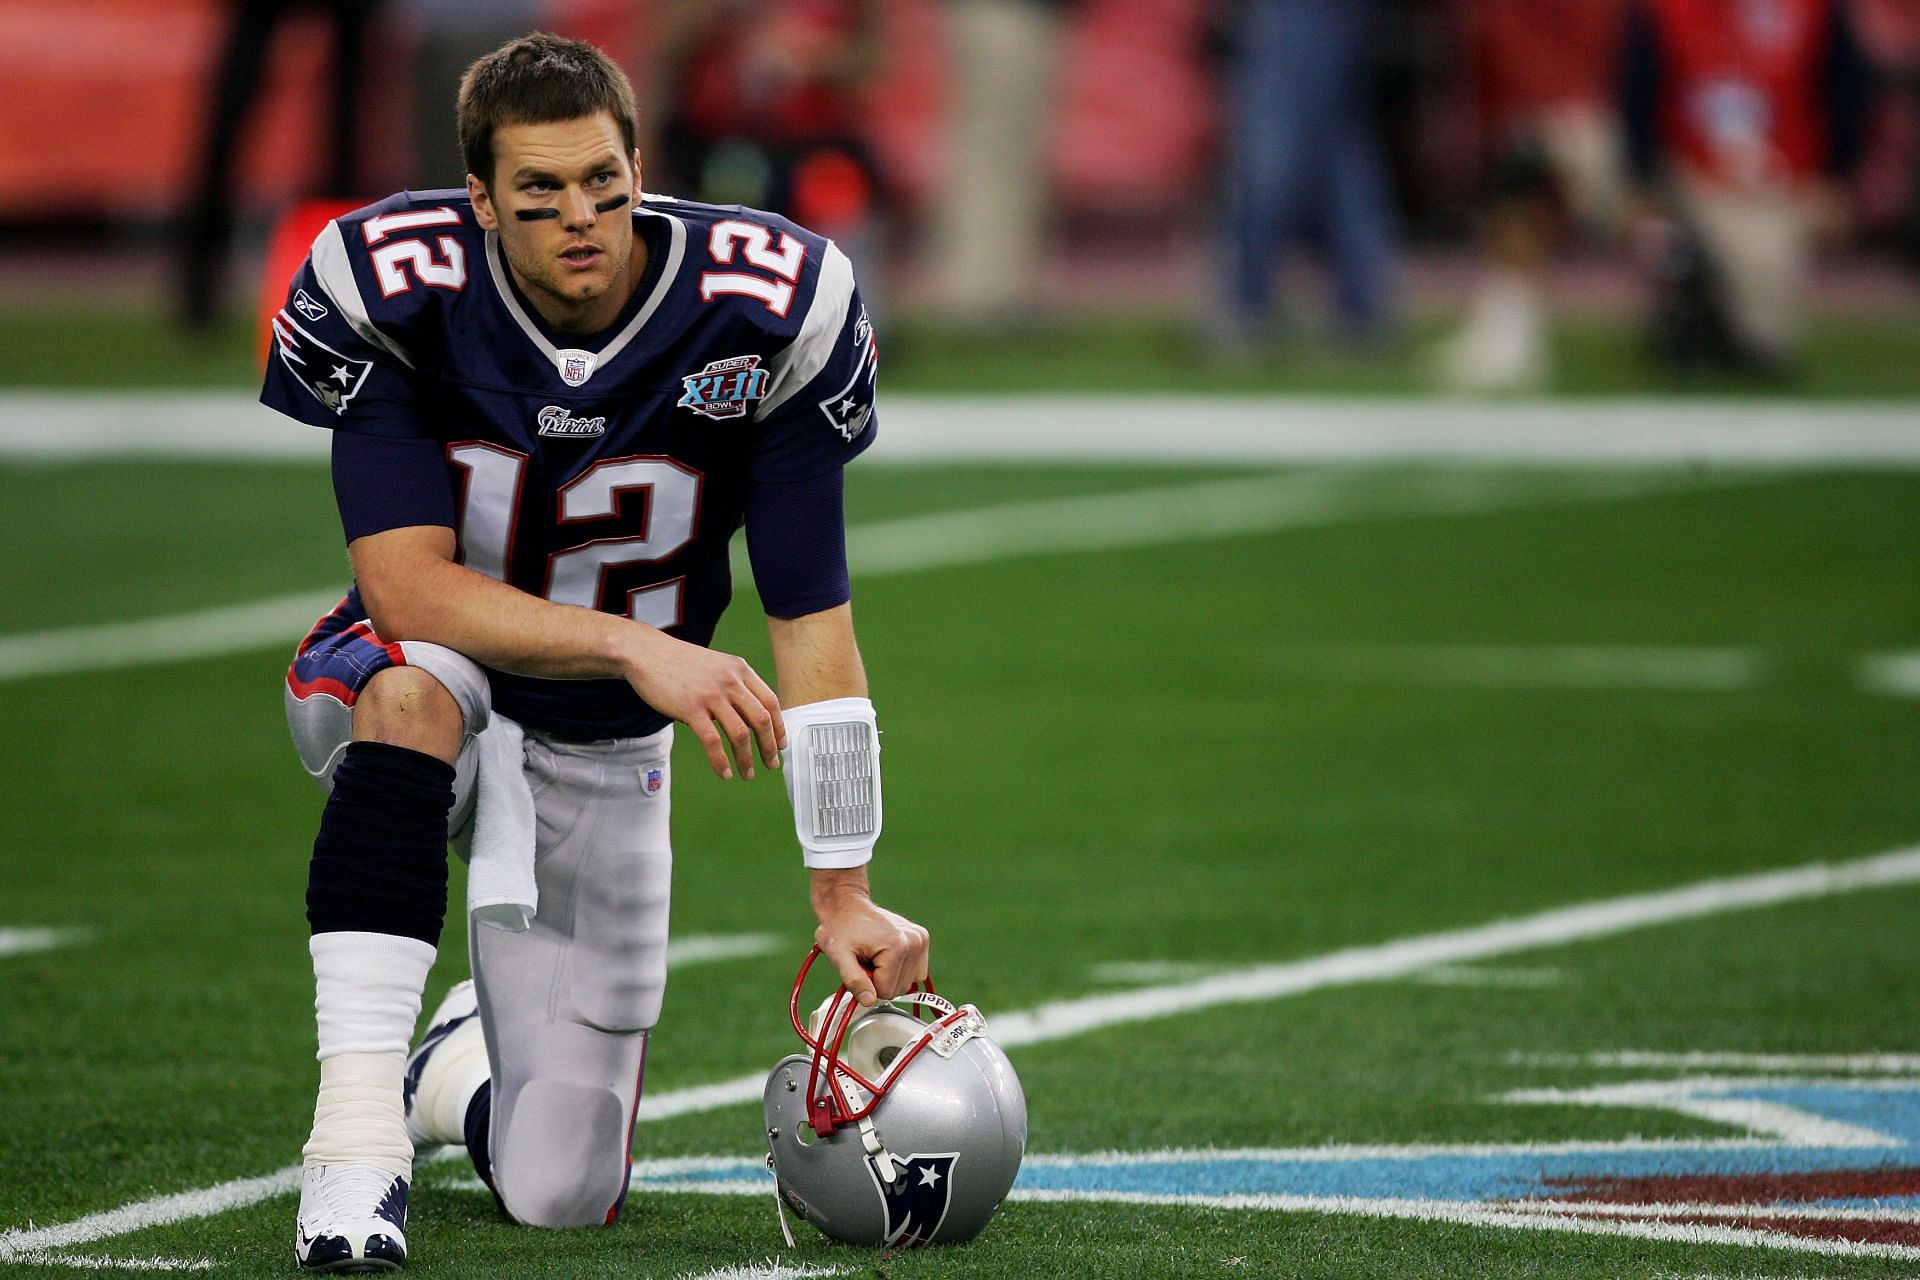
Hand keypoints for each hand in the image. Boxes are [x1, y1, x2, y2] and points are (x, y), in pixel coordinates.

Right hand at [621, 627, 783, 778]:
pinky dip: (721, 761)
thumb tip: (751, 717)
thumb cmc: (681, 663)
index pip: (770, 701)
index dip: (779, 726)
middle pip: (761, 720)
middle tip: (771, 764)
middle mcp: (730, 681)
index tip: (780, 744)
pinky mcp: (691, 708)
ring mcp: (711, 695)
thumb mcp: (717, 666)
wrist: (647, 653)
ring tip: (747, 773)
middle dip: (769, 746)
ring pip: (740, 733)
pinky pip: (713, 741)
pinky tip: (725, 772)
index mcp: (740, 670)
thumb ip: (735, 685)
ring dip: (747, 759)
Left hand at [811, 870, 929, 1005]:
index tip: (860, 965)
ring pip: (909, 982)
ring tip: (875, 956)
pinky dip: (900, 969)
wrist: (847, 905)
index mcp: (897, 947)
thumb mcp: (839, 957)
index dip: (869, 984)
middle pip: (899, 988)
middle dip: (880, 979)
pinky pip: (916, 971)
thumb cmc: (840, 929)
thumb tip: (869, 1001)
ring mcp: (920, 939)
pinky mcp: (922, 938)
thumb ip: (854, 980)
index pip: (886, 991)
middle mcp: (914, 942)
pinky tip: (886, 955)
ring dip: (890, 975)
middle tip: (866, 960)